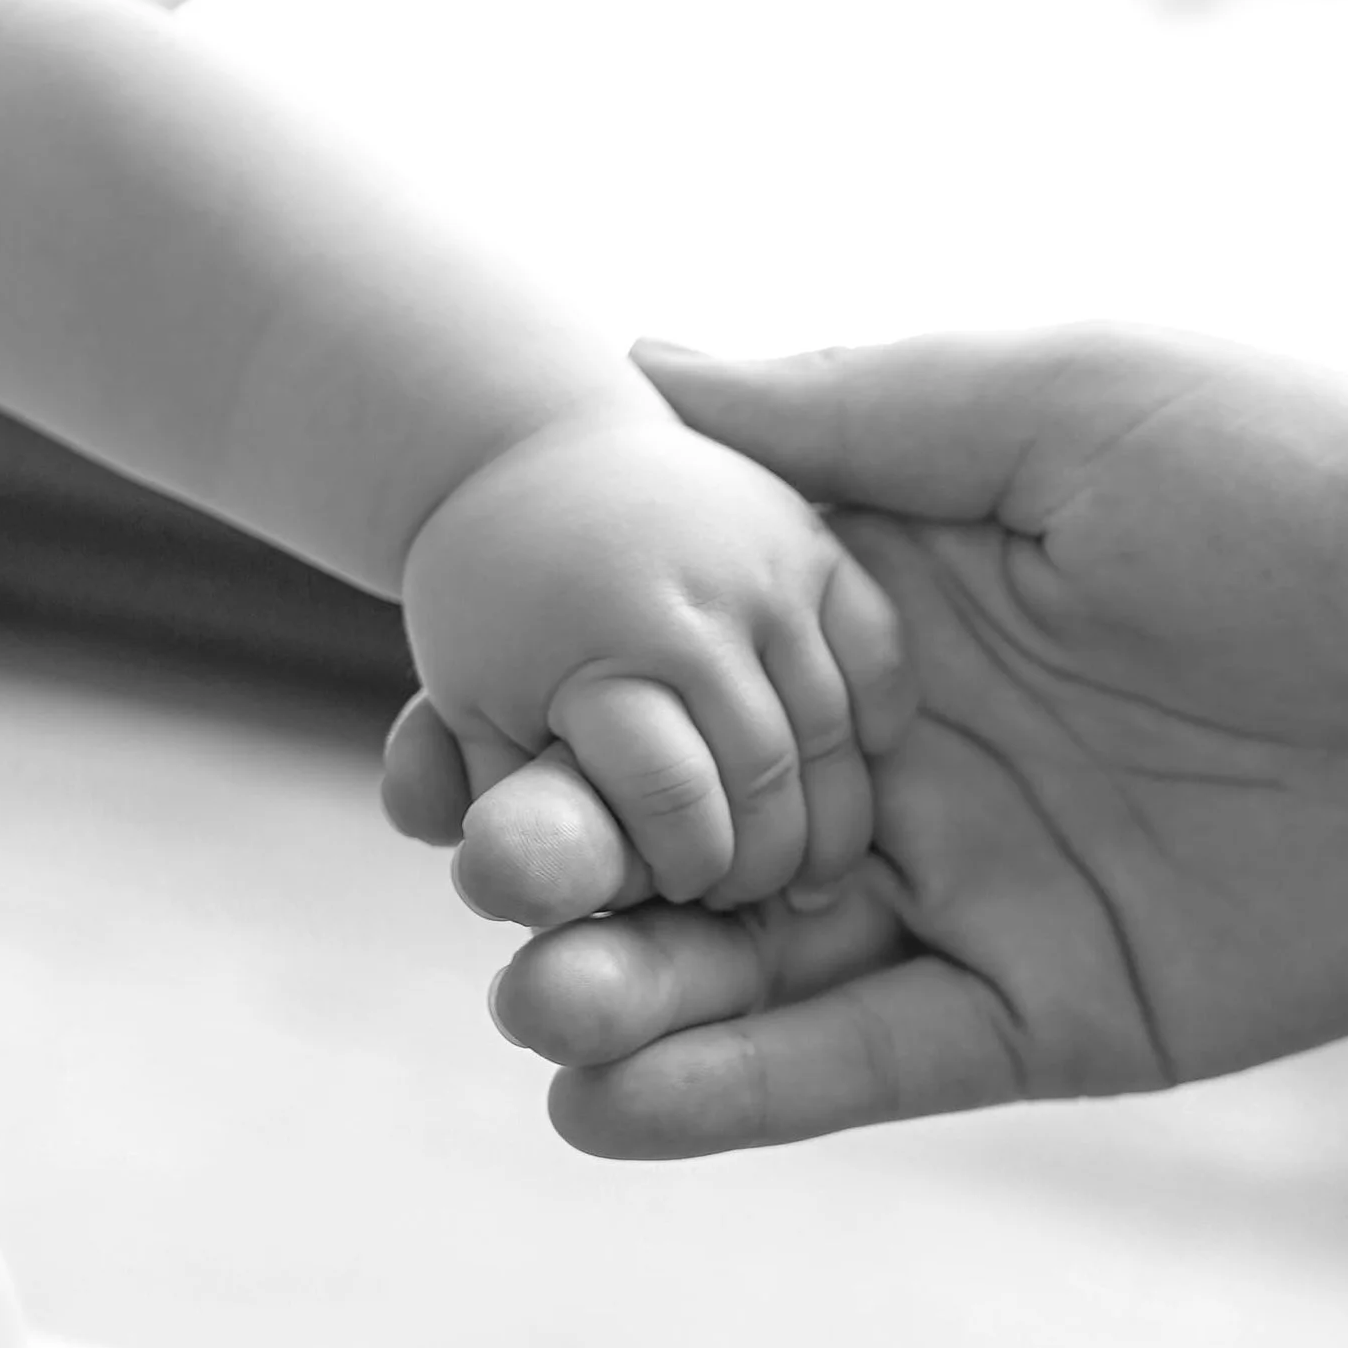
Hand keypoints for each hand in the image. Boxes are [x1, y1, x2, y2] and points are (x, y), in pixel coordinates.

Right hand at [385, 326, 1347, 1151]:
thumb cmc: (1327, 486)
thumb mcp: (1073, 405)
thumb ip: (854, 414)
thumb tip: (638, 357)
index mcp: (888, 599)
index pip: (666, 659)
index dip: (542, 698)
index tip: (429, 728)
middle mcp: (901, 751)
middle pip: (683, 822)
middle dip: (566, 858)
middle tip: (483, 877)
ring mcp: (967, 887)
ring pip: (753, 958)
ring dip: (629, 988)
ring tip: (530, 1005)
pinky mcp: (1046, 1010)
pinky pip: (869, 1056)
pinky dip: (744, 1089)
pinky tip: (611, 1105)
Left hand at [398, 397, 908, 910]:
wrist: (533, 447)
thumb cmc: (492, 601)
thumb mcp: (469, 706)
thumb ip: (514, 802)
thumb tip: (528, 900)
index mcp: (599, 650)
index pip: (669, 793)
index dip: (684, 862)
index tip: (682, 893)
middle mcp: (689, 605)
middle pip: (760, 770)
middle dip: (762, 857)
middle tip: (753, 895)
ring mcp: (761, 566)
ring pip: (830, 725)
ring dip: (829, 812)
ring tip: (807, 864)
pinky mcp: (810, 539)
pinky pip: (878, 649)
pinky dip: (877, 717)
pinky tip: (855, 765)